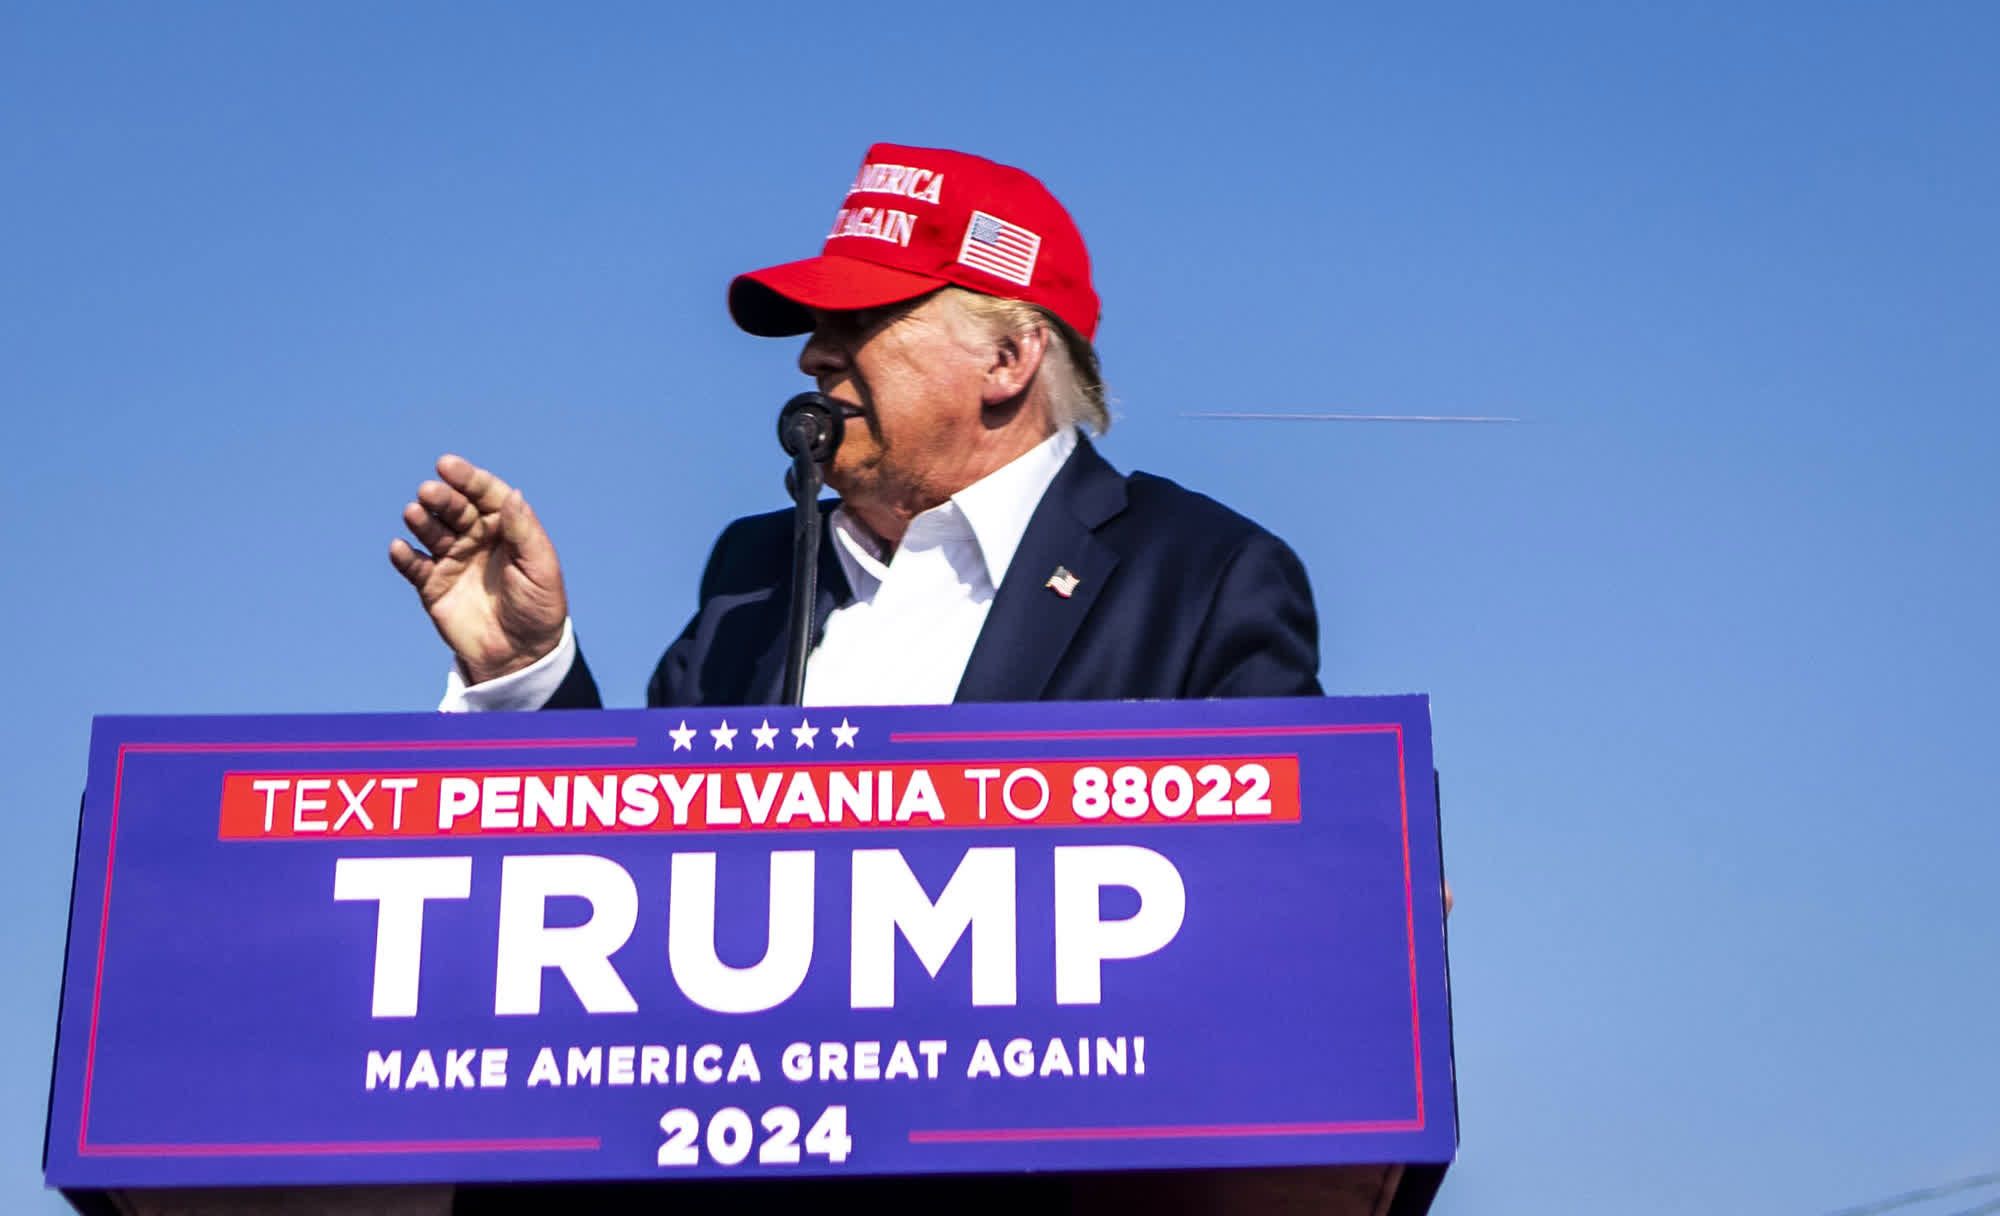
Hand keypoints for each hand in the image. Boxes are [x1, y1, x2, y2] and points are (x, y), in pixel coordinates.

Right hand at [389, 454, 567, 684]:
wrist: (521, 655)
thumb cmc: (538, 607)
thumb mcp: (540, 569)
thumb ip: (524, 532)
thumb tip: (512, 494)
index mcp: (505, 527)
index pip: (485, 494)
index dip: (467, 478)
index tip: (446, 465)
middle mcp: (476, 537)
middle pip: (455, 508)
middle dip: (441, 497)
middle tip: (429, 492)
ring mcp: (453, 559)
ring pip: (431, 531)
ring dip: (421, 521)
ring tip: (415, 514)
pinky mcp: (433, 585)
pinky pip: (414, 566)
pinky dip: (404, 556)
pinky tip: (400, 548)